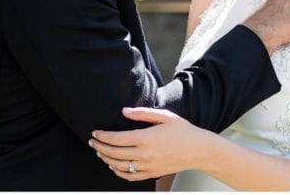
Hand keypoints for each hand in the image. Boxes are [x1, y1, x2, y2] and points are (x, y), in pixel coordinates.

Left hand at [89, 107, 213, 181]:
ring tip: (99, 153)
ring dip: (106, 159)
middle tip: (92, 142)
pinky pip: (129, 177)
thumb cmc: (182, 131)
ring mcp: (147, 167)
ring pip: (119, 167)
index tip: (95, 133)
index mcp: (146, 138)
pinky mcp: (151, 174)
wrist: (197, 150)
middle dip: (100, 147)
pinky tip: (113, 166)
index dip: (103, 137)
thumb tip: (124, 111)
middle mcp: (144, 155)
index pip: (117, 139)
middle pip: (115, 153)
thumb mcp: (164, 116)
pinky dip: (118, 172)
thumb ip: (142, 113)